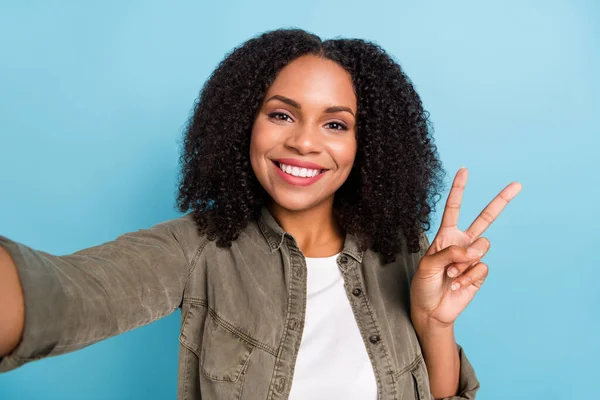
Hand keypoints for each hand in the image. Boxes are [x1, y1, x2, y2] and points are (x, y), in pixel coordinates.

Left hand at [410, 167, 521, 329]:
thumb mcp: (427, 265)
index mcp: (445, 236)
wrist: (431, 310)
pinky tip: (458, 285)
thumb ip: (448, 253)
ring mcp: (472, 258)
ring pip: (482, 246)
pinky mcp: (479, 273)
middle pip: (485, 219)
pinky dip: (468, 277)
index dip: (458, 189)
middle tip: (517, 185)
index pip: (453, 208)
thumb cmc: (423, 286)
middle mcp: (462, 243)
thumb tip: (473, 251)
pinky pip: (481, 267)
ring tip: (451, 274)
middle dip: (501, 201)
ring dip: (464, 262)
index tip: (464, 170)